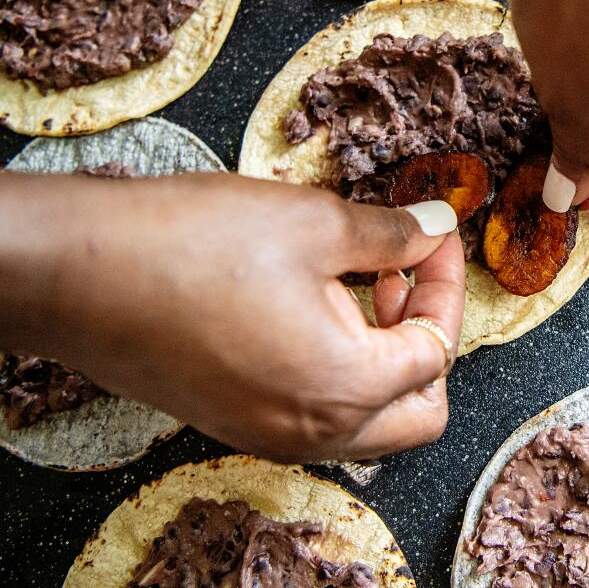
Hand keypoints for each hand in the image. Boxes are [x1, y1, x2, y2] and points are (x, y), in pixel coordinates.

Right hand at [0, 171, 464, 461]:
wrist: (75, 272)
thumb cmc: (189, 245)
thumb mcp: (315, 222)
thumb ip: (393, 233)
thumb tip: (436, 227)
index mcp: (345, 388)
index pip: (437, 350)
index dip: (445, 284)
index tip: (433, 238)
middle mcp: (312, 430)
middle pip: (419, 412)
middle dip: (428, 344)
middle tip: (402, 280)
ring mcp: (269, 434)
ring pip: (368, 422)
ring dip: (384, 360)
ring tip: (356, 287)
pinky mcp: (235, 423)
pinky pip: (316, 417)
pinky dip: (337, 373)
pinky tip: (312, 309)